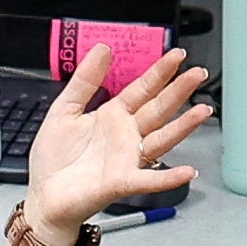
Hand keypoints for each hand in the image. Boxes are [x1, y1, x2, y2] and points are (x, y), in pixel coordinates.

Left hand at [23, 47, 211, 233]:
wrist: (44, 196)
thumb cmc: (55, 160)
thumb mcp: (64, 109)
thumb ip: (84, 80)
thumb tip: (102, 49)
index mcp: (113, 116)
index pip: (142, 89)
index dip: (160, 72)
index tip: (177, 55)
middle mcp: (126, 136)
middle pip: (158, 109)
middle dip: (179, 91)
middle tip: (198, 74)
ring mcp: (127, 159)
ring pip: (161, 139)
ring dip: (183, 126)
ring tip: (202, 111)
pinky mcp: (121, 182)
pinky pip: (149, 179)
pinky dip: (168, 178)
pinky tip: (187, 172)